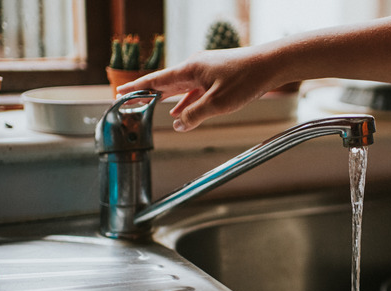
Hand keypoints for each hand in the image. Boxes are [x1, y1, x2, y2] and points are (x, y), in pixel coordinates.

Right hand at [116, 46, 277, 131]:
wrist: (270, 65)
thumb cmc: (246, 80)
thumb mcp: (218, 103)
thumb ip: (195, 114)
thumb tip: (178, 124)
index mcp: (189, 70)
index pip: (155, 80)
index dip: (136, 88)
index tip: (120, 93)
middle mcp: (194, 67)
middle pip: (164, 82)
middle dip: (147, 93)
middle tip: (129, 101)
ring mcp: (205, 70)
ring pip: (180, 87)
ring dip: (167, 99)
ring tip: (151, 109)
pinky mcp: (216, 75)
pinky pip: (194, 89)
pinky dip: (185, 100)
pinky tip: (182, 111)